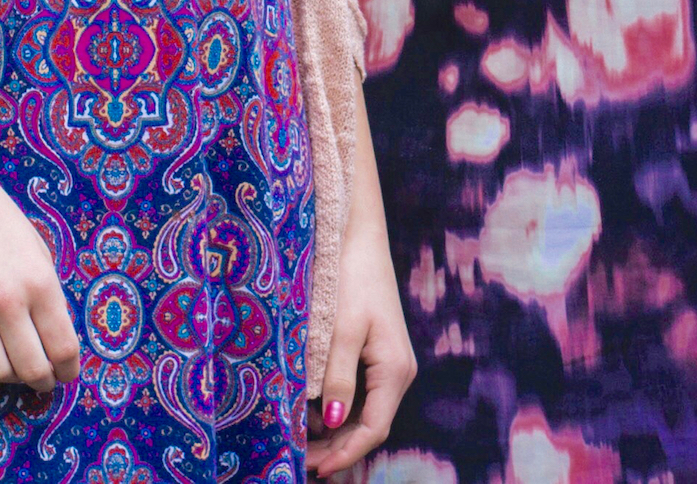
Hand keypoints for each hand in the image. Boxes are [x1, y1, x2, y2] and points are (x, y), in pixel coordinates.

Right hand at [0, 143, 80, 392]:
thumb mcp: (38, 250)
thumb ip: (47, 295)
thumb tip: (53, 338)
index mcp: (40, 282)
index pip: (62, 346)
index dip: (69, 369)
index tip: (69, 373)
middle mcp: (7, 302)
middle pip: (31, 368)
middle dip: (44, 381)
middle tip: (46, 382)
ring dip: (10, 380)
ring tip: (16, 371)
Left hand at [306, 196, 416, 474]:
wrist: (359, 236)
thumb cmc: (351, 279)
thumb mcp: (340, 330)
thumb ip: (338, 377)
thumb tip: (334, 422)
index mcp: (395, 369)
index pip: (374, 429)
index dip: (345, 454)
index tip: (314, 469)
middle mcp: (397, 371)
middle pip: (370, 424)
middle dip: (336, 447)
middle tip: (298, 458)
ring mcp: (389, 362)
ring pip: (363, 410)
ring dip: (334, 430)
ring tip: (298, 438)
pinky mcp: (377, 352)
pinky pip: (360, 392)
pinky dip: (337, 407)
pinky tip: (310, 409)